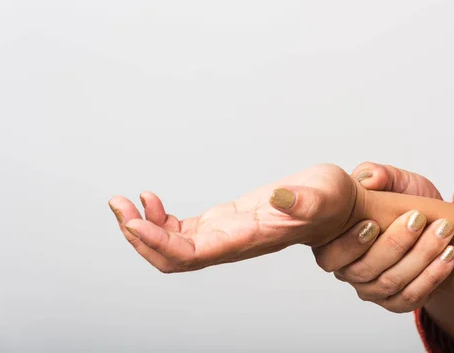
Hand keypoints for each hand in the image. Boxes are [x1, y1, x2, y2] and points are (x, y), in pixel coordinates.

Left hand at [109, 163, 367, 272]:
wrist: (334, 210)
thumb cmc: (331, 204)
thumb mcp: (324, 194)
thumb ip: (303, 200)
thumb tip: (280, 198)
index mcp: (247, 240)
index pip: (194, 255)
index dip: (160, 244)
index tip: (134, 224)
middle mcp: (229, 244)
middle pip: (172, 259)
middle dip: (139, 238)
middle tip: (118, 206)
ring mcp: (223, 236)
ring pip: (171, 248)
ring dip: (141, 229)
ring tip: (123, 202)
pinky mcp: (221, 224)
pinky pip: (180, 232)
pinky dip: (158, 220)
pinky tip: (150, 200)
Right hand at [313, 163, 453, 312]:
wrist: (437, 227)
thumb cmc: (409, 202)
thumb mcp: (397, 182)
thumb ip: (381, 174)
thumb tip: (369, 179)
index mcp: (335, 241)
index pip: (330, 255)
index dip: (350, 243)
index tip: (373, 223)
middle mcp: (348, 270)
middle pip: (365, 269)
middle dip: (395, 243)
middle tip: (419, 219)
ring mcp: (371, 289)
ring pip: (391, 281)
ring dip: (421, 256)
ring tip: (443, 232)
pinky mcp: (395, 302)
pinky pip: (411, 297)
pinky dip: (433, 276)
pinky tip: (449, 255)